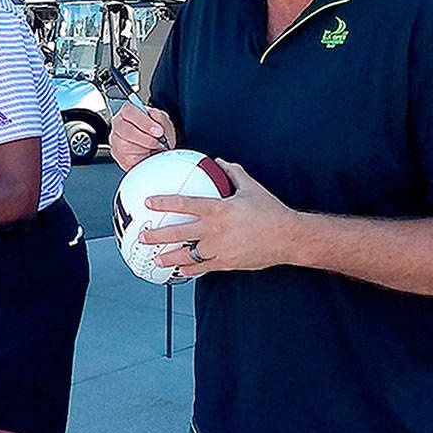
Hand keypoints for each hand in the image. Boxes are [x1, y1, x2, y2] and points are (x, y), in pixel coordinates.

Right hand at [109, 104, 175, 170]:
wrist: (157, 146)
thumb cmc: (156, 131)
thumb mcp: (162, 121)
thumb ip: (160, 119)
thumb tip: (157, 127)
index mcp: (127, 111)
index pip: (129, 112)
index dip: (145, 122)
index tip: (159, 131)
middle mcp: (118, 124)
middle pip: (126, 130)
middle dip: (146, 138)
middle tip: (158, 142)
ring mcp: (115, 140)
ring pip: (125, 146)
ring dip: (144, 149)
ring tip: (153, 149)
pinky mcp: (117, 155)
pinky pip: (128, 159)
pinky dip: (141, 158)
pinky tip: (147, 155)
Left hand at [141, 160, 301, 276]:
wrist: (288, 238)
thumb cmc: (270, 212)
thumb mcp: (251, 187)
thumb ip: (232, 173)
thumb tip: (220, 161)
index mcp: (218, 209)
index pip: (185, 204)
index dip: (164, 202)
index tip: (148, 202)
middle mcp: (215, 230)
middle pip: (179, 234)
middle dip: (158, 236)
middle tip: (144, 236)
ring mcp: (219, 249)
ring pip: (188, 256)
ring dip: (169, 258)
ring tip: (156, 260)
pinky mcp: (226, 263)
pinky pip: (203, 268)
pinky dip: (190, 270)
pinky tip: (180, 272)